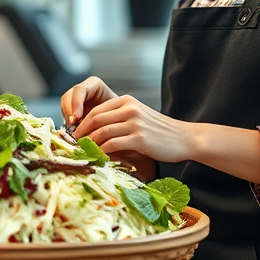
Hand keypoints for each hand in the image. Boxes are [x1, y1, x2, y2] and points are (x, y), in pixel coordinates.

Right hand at [61, 76, 116, 130]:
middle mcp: (82, 90)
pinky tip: (76, 133)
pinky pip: (65, 116)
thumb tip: (88, 122)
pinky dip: (69, 125)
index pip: (80, 89)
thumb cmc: (120, 113)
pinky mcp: (72, 111)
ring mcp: (75, 99)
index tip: (77, 118)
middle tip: (73, 126)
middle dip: (69, 113)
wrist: (120, 118)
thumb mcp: (116, 110)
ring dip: (68, 120)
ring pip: (64, 107)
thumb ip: (105, 112)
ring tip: (76, 131)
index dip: (76, 103)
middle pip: (68, 97)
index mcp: (94, 84)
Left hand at [73, 94, 189, 164]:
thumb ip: (119, 118)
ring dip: (90, 144)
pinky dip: (102, 151)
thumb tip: (95, 131)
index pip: (97, 110)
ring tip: (84, 153)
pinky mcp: (140, 138)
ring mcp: (135, 123)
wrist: (184, 138)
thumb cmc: (160, 131)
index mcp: (127, 101)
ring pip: (102, 132)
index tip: (76, 135)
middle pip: (96, 119)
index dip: (83, 123)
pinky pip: (113, 144)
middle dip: (82, 133)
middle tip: (75, 146)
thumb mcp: (139, 116)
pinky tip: (99, 158)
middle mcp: (130, 108)